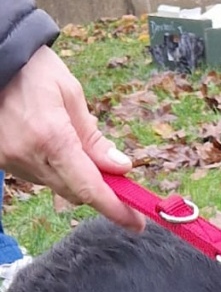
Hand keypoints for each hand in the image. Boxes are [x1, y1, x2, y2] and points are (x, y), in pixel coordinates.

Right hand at [0, 45, 144, 230]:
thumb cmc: (33, 68)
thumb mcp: (71, 93)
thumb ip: (95, 138)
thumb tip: (121, 168)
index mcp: (51, 137)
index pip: (89, 187)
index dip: (116, 209)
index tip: (137, 223)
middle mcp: (29, 155)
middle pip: (76, 193)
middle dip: (100, 191)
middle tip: (118, 178)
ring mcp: (12, 161)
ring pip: (58, 187)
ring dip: (76, 177)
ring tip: (74, 143)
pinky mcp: (3, 160)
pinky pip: (40, 177)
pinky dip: (55, 169)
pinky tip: (52, 143)